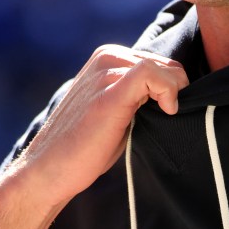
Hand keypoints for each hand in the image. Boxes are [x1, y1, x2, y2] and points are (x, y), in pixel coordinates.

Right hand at [0, 45, 187, 228]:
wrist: (49, 170)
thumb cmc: (86, 147)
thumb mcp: (118, 110)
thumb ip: (140, 93)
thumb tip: (179, 91)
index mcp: (107, 58)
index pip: (160, 61)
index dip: (174, 88)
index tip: (170, 114)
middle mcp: (106, 58)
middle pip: (165, 63)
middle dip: (176, 91)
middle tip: (167, 120)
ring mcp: (105, 73)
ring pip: (162, 67)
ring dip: (174, 94)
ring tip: (163, 120)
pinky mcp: (108, 92)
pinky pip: (150, 75)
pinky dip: (168, 91)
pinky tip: (167, 112)